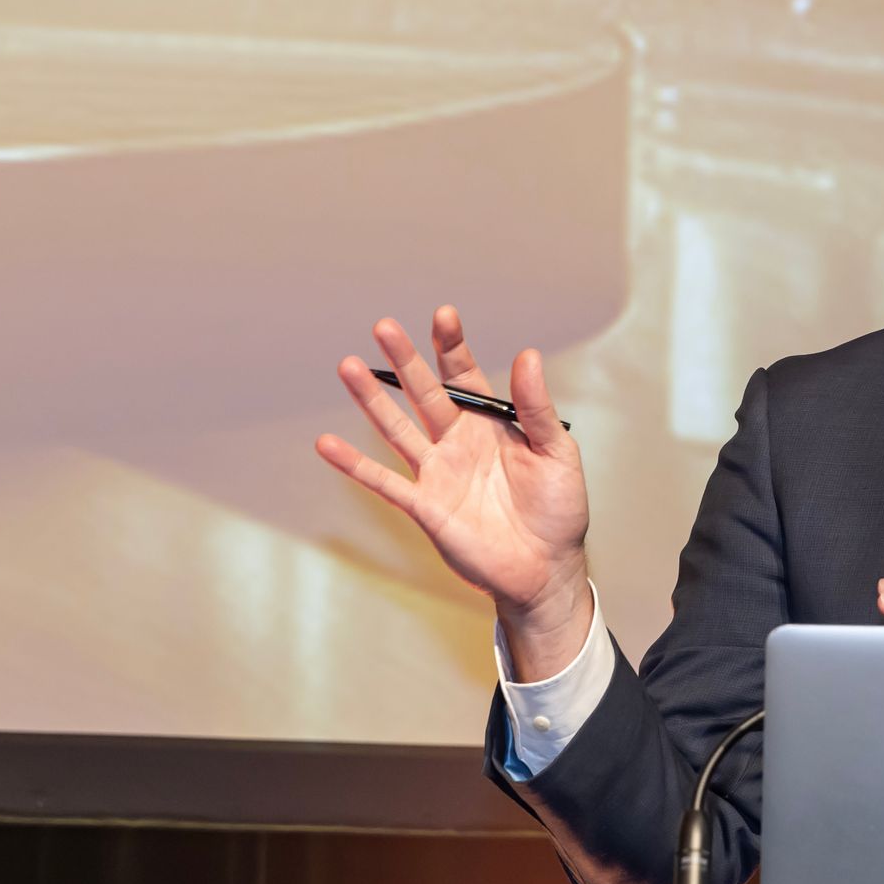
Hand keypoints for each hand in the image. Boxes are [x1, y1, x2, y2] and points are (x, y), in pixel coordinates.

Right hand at [315, 307, 592, 675]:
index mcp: (491, 424)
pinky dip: (354, 464)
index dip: (452, 346)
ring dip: (372, 399)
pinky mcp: (425, 506)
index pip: (465, 375)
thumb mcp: (557, 452)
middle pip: (424, 393)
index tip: (443, 315)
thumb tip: (528, 355)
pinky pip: (384, 482)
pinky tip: (325, 443)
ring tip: (348, 365)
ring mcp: (438, 472)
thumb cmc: (558, 509)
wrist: (546, 569)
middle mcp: (459, 442)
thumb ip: (536, 407)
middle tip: (383, 325)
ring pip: (397, 428)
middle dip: (404, 360)